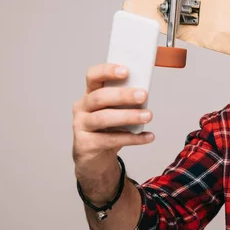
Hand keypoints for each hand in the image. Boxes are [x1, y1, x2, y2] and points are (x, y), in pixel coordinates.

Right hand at [72, 63, 153, 190]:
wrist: (95, 158)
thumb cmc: (108, 129)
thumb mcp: (116, 111)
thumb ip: (125, 101)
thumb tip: (144, 93)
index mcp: (90, 94)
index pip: (93, 76)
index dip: (107, 71)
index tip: (126, 71)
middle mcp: (82, 108)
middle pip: (99, 97)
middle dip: (123, 95)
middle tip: (143, 95)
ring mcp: (81, 126)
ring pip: (103, 118)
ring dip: (128, 116)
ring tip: (148, 116)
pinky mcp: (85, 144)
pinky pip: (110, 139)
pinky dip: (132, 138)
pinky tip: (148, 136)